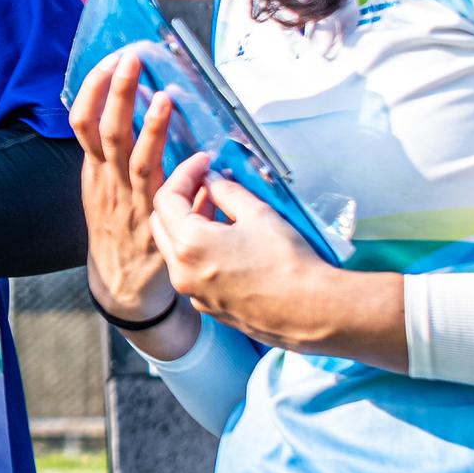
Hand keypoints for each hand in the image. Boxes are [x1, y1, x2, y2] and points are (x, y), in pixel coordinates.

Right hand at [69, 52, 179, 325]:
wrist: (121, 284)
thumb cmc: (122, 233)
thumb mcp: (111, 193)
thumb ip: (131, 160)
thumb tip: (159, 123)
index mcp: (94, 170)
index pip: (83, 120)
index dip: (93, 89)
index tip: (108, 61)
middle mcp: (105, 180)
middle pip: (103, 128)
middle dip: (115, 91)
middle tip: (129, 59)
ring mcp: (126, 199)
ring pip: (129, 153)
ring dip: (145, 121)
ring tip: (161, 94)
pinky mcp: (148, 219)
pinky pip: (157, 184)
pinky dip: (173, 163)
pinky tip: (194, 152)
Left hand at [150, 151, 404, 369]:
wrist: (312, 310)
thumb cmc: (288, 262)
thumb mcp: (257, 214)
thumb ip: (226, 191)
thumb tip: (211, 179)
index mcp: (189, 245)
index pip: (166, 198)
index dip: (184, 173)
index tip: (203, 162)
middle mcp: (182, 272)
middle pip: (162, 224)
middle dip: (180, 198)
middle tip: (206, 181)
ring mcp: (193, 293)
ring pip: (174, 249)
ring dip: (189, 223)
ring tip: (218, 205)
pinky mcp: (207, 306)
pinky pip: (191, 270)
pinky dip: (198, 248)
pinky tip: (225, 237)